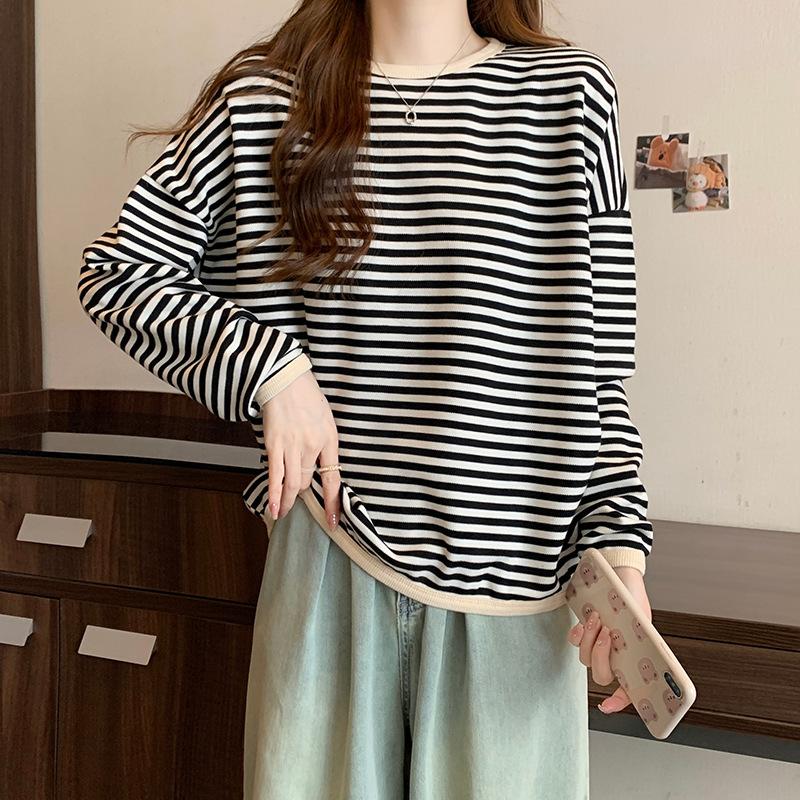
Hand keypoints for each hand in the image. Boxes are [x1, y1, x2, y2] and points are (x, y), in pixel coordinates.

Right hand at [261, 369, 340, 530]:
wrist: (285, 379)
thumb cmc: (306, 397)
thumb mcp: (326, 419)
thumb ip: (324, 443)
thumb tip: (318, 465)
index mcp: (330, 440)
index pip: (333, 480)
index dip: (332, 503)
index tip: (334, 522)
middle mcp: (313, 447)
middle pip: (307, 483)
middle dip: (302, 496)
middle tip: (298, 505)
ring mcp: (292, 447)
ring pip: (292, 484)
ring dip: (288, 501)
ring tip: (284, 512)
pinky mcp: (274, 445)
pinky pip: (275, 476)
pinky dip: (274, 495)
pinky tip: (274, 509)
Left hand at [566, 565, 651, 713]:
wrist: (620, 574)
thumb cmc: (634, 599)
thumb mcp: (642, 619)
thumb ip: (639, 635)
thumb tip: (630, 643)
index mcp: (633, 660)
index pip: (628, 690)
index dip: (618, 702)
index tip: (607, 706)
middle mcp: (614, 656)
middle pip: (601, 675)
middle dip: (601, 657)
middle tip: (608, 635)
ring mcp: (597, 644)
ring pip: (585, 658)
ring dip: (590, 640)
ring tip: (598, 619)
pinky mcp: (584, 630)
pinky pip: (574, 641)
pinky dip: (577, 633)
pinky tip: (585, 622)